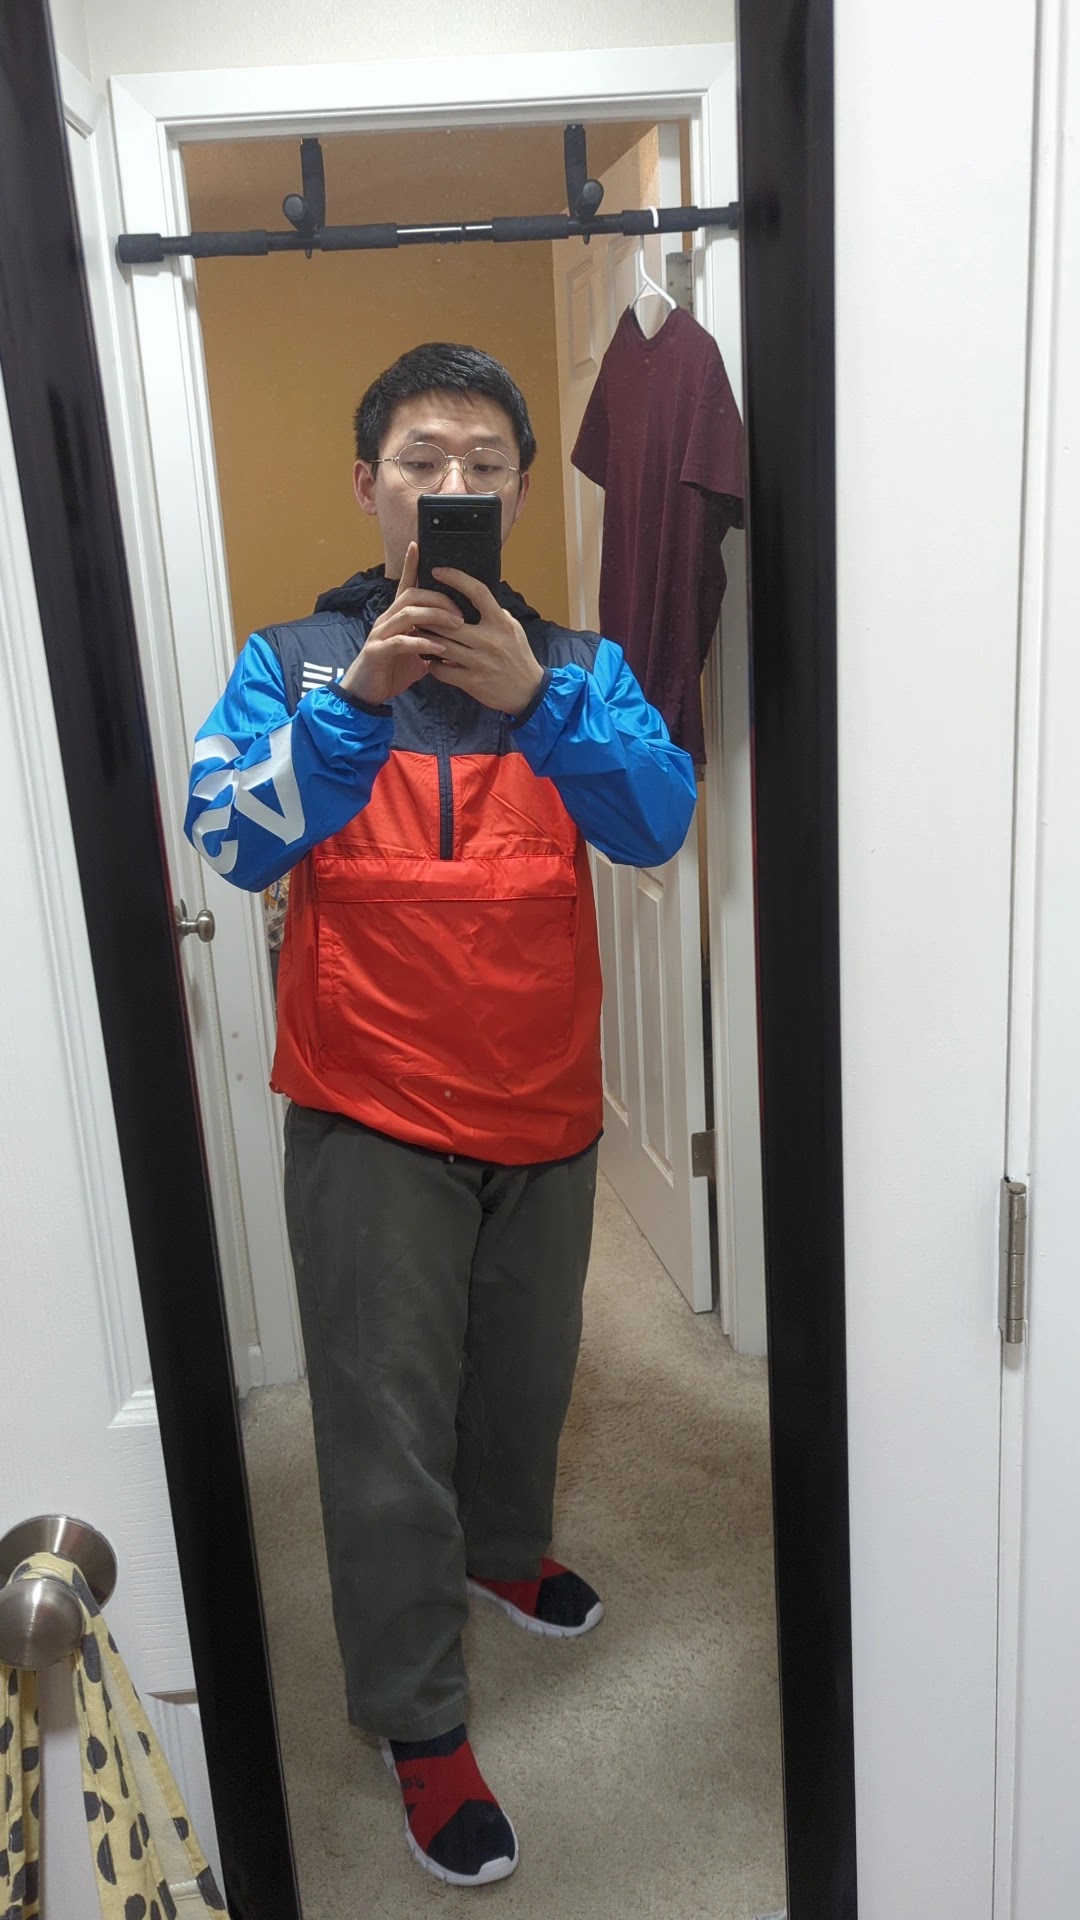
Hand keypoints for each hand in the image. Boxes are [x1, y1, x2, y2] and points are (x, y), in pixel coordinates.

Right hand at [339, 543, 463, 705]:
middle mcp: (386, 620)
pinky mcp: (377, 652)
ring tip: (456, 626)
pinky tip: (439, 648)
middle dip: (439, 599)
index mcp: (396, 617)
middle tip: (462, 613)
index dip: (410, 564)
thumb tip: (455, 634)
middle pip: (412, 595)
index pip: (405, 585)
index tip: (418, 544)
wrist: (366, 695)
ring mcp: (380, 635)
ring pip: (407, 614)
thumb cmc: (392, 672)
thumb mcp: (416, 652)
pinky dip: (422, 642)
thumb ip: (431, 638)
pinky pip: (401, 642)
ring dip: (435, 617)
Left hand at [426, 569, 544, 715]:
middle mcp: (490, 640)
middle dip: (429, 616)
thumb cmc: (519, 656)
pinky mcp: (472, 682)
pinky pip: (442, 670)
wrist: (529, 692)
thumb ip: (495, 613)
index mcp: (500, 622)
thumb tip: (475, 597)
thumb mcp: (514, 629)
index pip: (477, 592)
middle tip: (416, 611)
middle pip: (448, 621)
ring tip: (417, 634)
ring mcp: (480, 662)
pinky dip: (433, 665)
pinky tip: (432, 661)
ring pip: (441, 646)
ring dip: (426, 640)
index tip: (437, 571)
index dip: (456, 578)